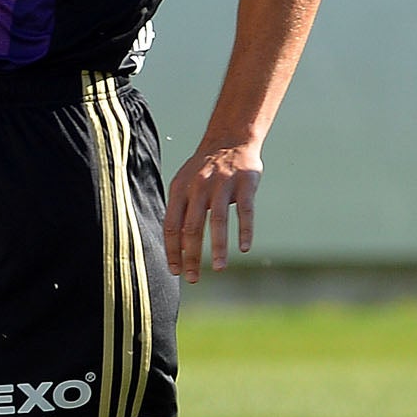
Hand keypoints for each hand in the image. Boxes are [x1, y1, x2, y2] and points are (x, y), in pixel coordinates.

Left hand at [164, 142, 261, 283]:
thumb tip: (174, 249)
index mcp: (180, 189)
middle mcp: (199, 186)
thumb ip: (179, 211)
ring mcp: (222, 183)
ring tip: (218, 268)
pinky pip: (245, 210)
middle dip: (191, 256)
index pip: (171, 225)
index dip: (172, 250)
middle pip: (192, 227)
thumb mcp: (184, 183)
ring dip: (217, 247)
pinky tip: (243, 248)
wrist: (230, 138)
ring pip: (217, 220)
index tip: (175, 271)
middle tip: (193, 278)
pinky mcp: (245, 182)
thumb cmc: (204, 169)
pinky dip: (244, 230)